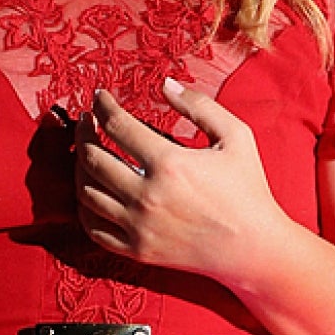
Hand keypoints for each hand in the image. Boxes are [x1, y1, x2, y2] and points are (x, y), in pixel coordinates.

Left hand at [73, 78, 290, 283]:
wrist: (254, 248)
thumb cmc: (248, 189)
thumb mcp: (236, 136)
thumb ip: (200, 105)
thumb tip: (165, 84)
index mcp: (170, 164)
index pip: (117, 125)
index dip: (102, 105)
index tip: (99, 97)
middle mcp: (147, 197)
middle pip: (92, 158)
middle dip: (83, 132)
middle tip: (86, 120)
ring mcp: (139, 227)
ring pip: (86, 192)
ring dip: (80, 167)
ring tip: (86, 151)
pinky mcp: (137, 250)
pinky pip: (92, 228)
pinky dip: (84, 207)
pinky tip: (91, 189)